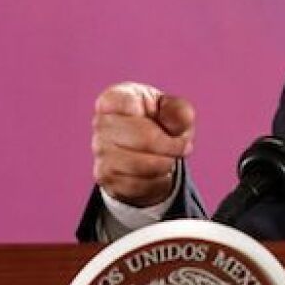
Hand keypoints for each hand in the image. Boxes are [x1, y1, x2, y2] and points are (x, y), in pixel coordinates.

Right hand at [91, 82, 195, 206]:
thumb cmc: (159, 122)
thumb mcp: (173, 110)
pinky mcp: (105, 177)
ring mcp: (100, 151)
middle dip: (170, 146)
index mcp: (115, 99)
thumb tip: (181, 119)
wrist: (147, 150)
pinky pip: (137, 184)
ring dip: (164, 165)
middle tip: (184, 148)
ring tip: (171, 160)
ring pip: (140, 165)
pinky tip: (160, 174)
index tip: (175, 126)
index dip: (159, 118)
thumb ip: (179, 110)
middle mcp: (101, 123)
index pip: (125, 103)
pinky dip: (157, 182)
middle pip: (143, 138)